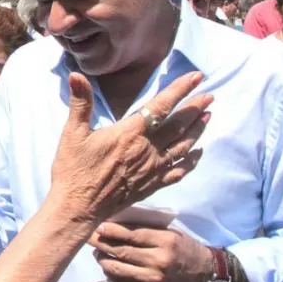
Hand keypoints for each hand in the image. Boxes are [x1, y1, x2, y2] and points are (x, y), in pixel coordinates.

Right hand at [50, 71, 211, 222]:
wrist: (78, 207)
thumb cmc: (74, 169)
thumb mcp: (73, 132)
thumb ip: (80, 102)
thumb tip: (75, 74)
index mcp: (130, 132)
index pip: (162, 105)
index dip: (181, 89)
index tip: (197, 77)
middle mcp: (147, 149)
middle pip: (179, 124)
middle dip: (195, 108)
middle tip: (209, 96)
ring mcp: (152, 168)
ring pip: (183, 146)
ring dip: (198, 130)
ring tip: (208, 116)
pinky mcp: (152, 185)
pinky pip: (179, 171)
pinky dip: (192, 161)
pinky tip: (198, 153)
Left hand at [89, 222, 212, 281]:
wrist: (205, 274)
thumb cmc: (185, 248)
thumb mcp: (170, 232)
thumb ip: (146, 229)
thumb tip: (116, 224)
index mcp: (165, 240)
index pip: (132, 235)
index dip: (112, 231)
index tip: (98, 226)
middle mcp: (159, 260)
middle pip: (122, 251)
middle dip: (102, 244)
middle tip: (90, 238)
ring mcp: (154, 278)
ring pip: (120, 269)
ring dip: (104, 260)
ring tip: (97, 253)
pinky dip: (112, 274)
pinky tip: (107, 266)